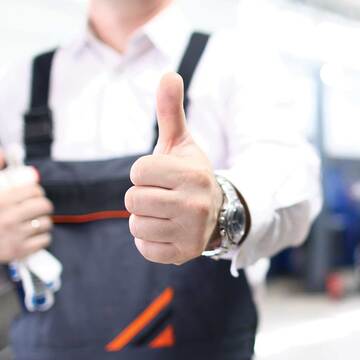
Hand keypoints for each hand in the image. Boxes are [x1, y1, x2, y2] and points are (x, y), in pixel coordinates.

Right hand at [0, 152, 53, 262]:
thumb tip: (3, 151)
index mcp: (0, 201)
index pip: (33, 191)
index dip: (37, 192)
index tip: (34, 195)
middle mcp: (9, 218)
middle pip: (43, 206)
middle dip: (44, 206)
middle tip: (39, 208)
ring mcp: (15, 236)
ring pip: (46, 223)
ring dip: (44, 222)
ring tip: (36, 222)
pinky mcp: (19, 252)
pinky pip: (44, 241)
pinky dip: (43, 238)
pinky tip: (36, 236)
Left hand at [125, 73, 222, 264]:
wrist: (215, 210)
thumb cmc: (189, 174)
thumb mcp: (181, 143)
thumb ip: (171, 110)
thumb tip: (169, 72)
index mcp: (191, 173)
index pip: (137, 172)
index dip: (143, 173)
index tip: (159, 176)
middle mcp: (194, 204)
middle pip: (133, 199)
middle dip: (142, 195)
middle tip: (162, 195)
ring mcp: (190, 231)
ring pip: (136, 224)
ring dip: (145, 217)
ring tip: (166, 213)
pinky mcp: (184, 253)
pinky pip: (144, 247)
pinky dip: (149, 239)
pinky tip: (167, 230)